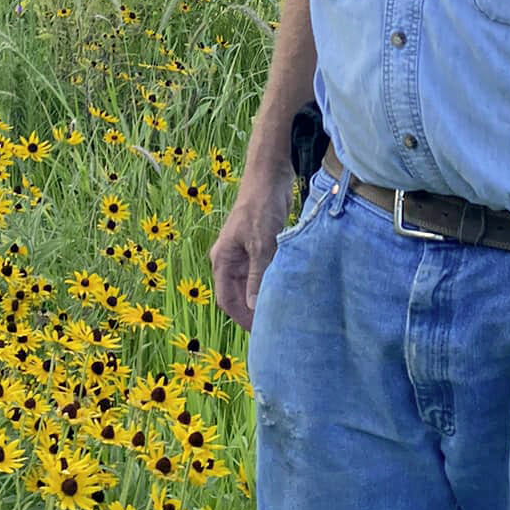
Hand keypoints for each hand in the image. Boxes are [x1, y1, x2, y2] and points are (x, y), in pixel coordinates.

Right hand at [208, 161, 294, 333]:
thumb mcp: (261, 244)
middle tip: (274, 328)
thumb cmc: (261, 206)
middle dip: (252, 312)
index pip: (227, 300)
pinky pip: (263, 272)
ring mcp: (245, 254)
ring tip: (282, 314)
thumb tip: (253, 307)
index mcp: (222, 260)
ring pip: (251, 285)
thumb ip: (256, 276)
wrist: (269, 176)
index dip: (241, 319)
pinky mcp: (260, 247)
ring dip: (263, 298)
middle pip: (238, 295)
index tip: (260, 334)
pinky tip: (286, 292)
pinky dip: (271, 283)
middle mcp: (230, 260)